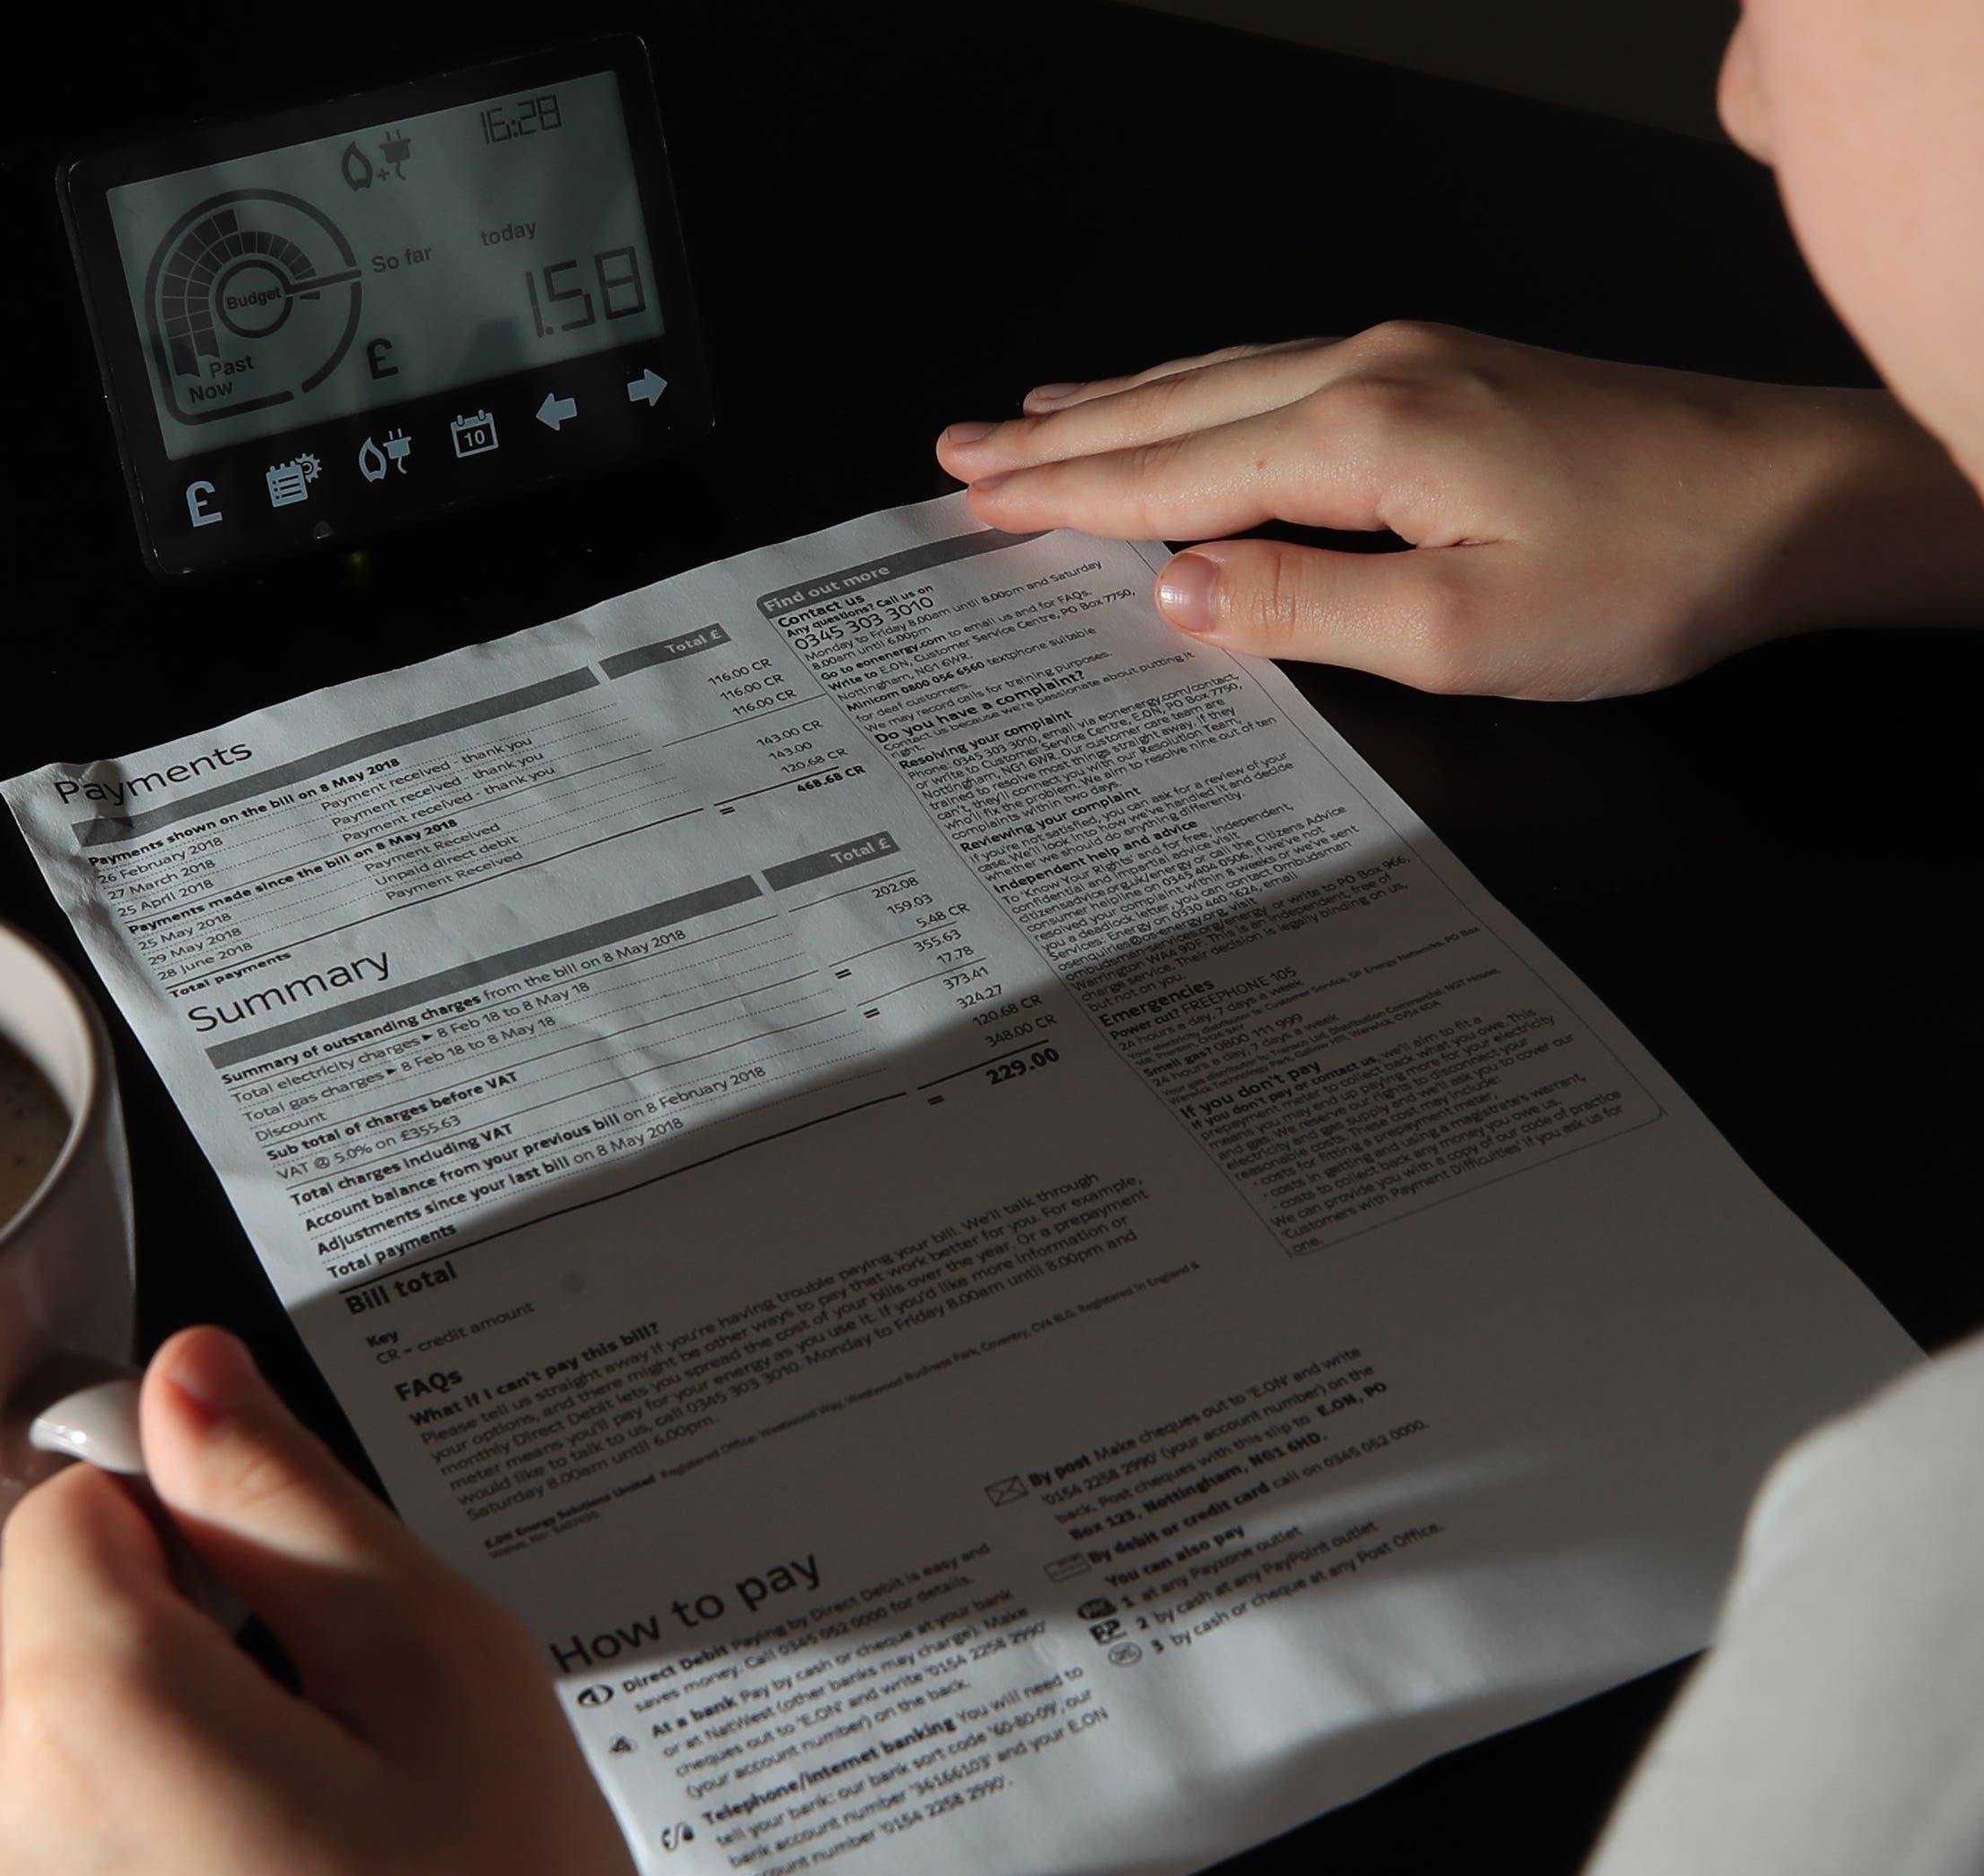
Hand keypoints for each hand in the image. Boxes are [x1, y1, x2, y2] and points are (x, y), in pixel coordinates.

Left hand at [0, 1327, 653, 1875]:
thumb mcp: (437, 1671)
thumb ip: (285, 1497)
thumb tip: (183, 1377)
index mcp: (93, 1719)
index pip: (64, 1495)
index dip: (183, 1500)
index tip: (278, 1565)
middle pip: (20, 1603)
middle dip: (146, 1604)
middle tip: (313, 1692)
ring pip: (19, 1714)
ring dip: (134, 1709)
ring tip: (296, 1793)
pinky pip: (33, 1830)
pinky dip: (124, 1810)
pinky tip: (260, 1866)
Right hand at [937, 322, 1983, 698]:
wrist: (1799, 501)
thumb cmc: (1651, 576)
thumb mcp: (1461, 634)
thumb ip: (1299, 607)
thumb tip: (1170, 591)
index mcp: (1362, 436)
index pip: (1169, 470)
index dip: (1062, 495)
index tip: (975, 503)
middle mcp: (1374, 371)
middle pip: (1176, 404)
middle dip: (1058, 436)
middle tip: (958, 455)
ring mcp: (1415, 357)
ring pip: (1222, 374)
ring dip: (1118, 402)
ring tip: (1031, 418)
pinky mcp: (1453, 369)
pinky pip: (1278, 368)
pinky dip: (1199, 386)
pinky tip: (1184, 392)